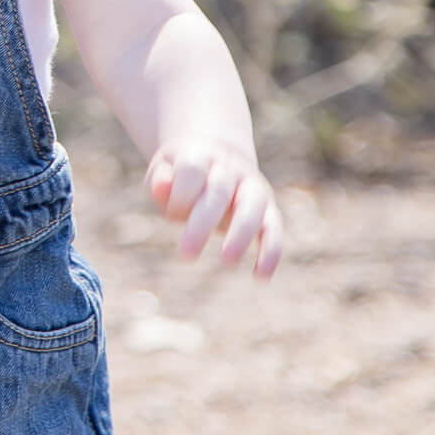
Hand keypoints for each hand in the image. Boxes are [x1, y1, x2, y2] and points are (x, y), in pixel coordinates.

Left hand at [145, 140, 283, 276]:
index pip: (192, 170)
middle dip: (203, 223)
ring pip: (252, 207)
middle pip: (219, 191)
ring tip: (227, 262)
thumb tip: (162, 187)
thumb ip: (160, 181)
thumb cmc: (180, 175)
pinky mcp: (267, 209)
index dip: (181, 194)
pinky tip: (261, 277)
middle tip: (186, 255)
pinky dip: (271, 252)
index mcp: (201, 156)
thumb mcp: (163, 171)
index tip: (172, 214)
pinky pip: (273, 229)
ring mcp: (252, 188)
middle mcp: (230, 169)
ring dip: (241, 234)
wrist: (215, 159)